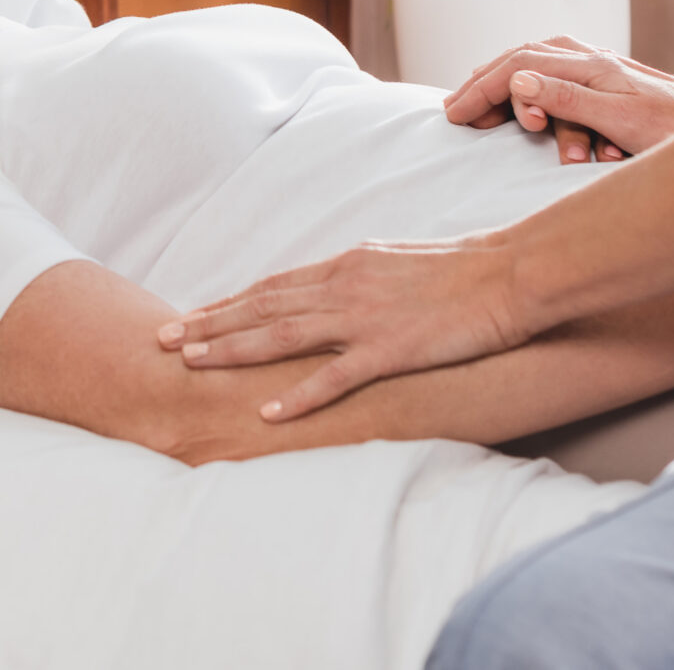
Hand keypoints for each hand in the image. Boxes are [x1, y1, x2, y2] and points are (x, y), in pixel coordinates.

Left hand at [156, 236, 526, 421]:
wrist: (512, 274)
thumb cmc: (464, 269)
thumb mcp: (399, 262)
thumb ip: (361, 276)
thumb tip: (335, 284)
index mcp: (348, 264)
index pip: (274, 286)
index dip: (228, 303)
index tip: (191, 316)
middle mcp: (345, 285)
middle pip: (262, 305)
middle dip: (208, 323)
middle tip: (162, 338)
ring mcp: (365, 317)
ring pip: (282, 334)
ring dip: (232, 349)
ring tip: (190, 362)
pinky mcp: (392, 348)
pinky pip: (335, 377)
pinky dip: (299, 395)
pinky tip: (268, 412)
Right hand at [443, 37, 673, 162]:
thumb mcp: (621, 121)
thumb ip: (567, 100)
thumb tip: (516, 79)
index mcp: (591, 65)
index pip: (518, 65)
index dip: (481, 88)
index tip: (454, 114)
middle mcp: (596, 60)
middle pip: (524, 58)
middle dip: (486, 83)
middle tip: (456, 110)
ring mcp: (607, 71)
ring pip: (543, 66)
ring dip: (513, 89)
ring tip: (486, 113)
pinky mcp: (617, 86)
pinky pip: (565, 81)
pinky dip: (538, 93)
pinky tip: (533, 106)